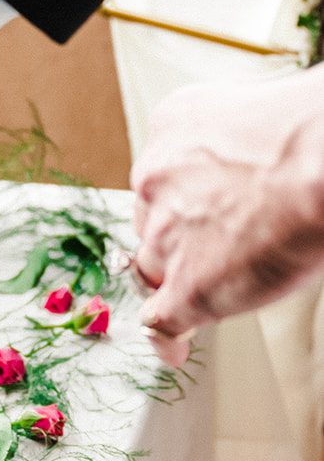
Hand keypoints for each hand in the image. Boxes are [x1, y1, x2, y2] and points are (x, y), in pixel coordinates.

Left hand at [131, 71, 323, 364]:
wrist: (320, 160)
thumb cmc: (311, 132)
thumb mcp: (257, 113)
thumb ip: (240, 143)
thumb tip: (260, 167)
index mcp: (172, 127)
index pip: (164, 175)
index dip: (182, 201)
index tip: (198, 214)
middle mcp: (155, 179)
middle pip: (153, 221)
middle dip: (180, 237)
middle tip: (219, 246)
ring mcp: (167, 234)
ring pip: (156, 267)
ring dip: (180, 278)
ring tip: (216, 287)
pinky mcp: (188, 284)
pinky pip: (161, 319)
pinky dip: (167, 337)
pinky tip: (174, 347)